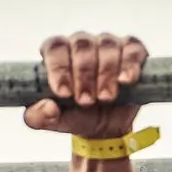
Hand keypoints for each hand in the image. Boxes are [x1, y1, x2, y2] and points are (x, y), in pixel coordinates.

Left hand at [24, 32, 149, 141]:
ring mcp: (108, 44)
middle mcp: (82, 44)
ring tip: (105, 98)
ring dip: (105, 73)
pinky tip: (125, 80)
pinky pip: (133, 49)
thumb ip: (38, 117)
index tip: (63, 92)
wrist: (105, 127)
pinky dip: (130, 64)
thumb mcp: (53, 121)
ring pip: (106, 46)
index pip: (55, 48)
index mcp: (58, 53)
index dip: (58, 68)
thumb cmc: (76, 115)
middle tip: (85, 101)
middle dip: (83, 75)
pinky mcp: (132, 51)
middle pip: (81, 46)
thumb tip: (46, 108)